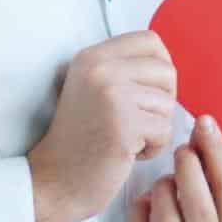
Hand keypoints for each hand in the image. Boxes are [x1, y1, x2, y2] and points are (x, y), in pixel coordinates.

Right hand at [30, 31, 176, 221]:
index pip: (150, 41)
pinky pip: (165, 130)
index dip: (160, 66)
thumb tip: (168, 62)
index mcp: (92, 56)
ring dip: (156, 128)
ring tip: (127, 139)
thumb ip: (123, 69)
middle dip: (162, 101)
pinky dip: (153, 148)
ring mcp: (112, 95)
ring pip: (168, 104)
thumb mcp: (92, 88)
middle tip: (138, 121)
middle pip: (166, 71)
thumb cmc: (81, 140)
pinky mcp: (124, 125)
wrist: (54, 181)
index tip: (149, 92)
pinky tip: (128, 153)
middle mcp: (100, 68)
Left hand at [129, 114, 221, 221]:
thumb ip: (212, 165)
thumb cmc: (205, 221)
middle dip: (187, 169)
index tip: (205, 122)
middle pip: (198, 206)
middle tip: (181, 151)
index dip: (217, 152)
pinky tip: (145, 202)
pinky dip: (139, 209)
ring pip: (166, 218)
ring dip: (162, 188)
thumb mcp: (217, 198)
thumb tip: (203, 125)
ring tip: (165, 181)